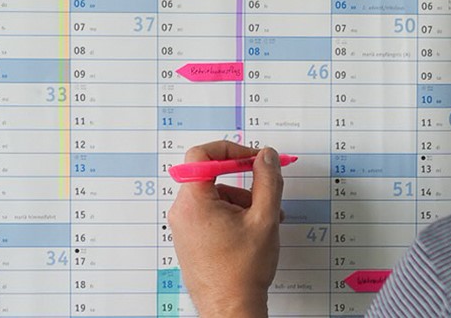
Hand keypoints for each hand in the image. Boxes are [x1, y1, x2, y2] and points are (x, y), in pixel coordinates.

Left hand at [168, 141, 284, 317]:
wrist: (230, 308)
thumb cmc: (242, 271)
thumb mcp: (265, 218)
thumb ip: (268, 180)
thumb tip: (266, 156)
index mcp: (194, 202)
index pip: (201, 155)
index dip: (229, 149)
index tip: (251, 158)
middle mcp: (182, 212)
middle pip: (211, 177)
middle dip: (243, 183)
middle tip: (266, 193)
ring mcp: (184, 227)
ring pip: (214, 197)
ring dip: (242, 202)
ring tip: (265, 222)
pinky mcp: (190, 239)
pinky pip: (210, 214)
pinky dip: (232, 216)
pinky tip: (251, 232)